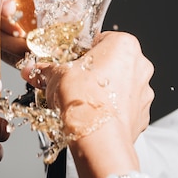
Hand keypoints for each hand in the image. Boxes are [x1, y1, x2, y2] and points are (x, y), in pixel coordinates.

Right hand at [20, 31, 153, 143]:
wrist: (96, 137)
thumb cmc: (83, 100)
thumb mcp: (55, 75)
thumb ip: (45, 69)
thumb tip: (35, 70)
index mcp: (124, 45)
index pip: (98, 40)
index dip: (78, 52)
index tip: (67, 62)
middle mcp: (140, 65)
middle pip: (109, 63)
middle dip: (88, 73)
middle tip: (69, 82)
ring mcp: (143, 91)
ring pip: (117, 86)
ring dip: (99, 91)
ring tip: (78, 101)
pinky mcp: (140, 114)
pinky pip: (121, 107)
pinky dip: (108, 110)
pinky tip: (90, 115)